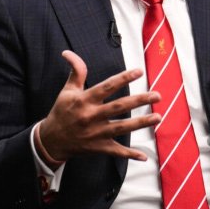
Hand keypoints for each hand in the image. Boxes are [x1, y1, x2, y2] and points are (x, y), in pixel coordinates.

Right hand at [38, 50, 161, 161]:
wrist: (51, 140)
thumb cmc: (62, 112)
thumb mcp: (67, 91)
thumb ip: (75, 71)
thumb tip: (68, 52)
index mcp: (84, 100)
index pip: (107, 86)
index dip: (123, 78)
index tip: (139, 71)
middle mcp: (91, 116)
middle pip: (119, 107)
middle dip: (139, 101)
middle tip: (157, 95)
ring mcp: (96, 133)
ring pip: (122, 128)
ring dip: (141, 123)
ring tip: (158, 117)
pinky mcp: (98, 147)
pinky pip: (116, 151)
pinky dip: (130, 154)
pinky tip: (144, 156)